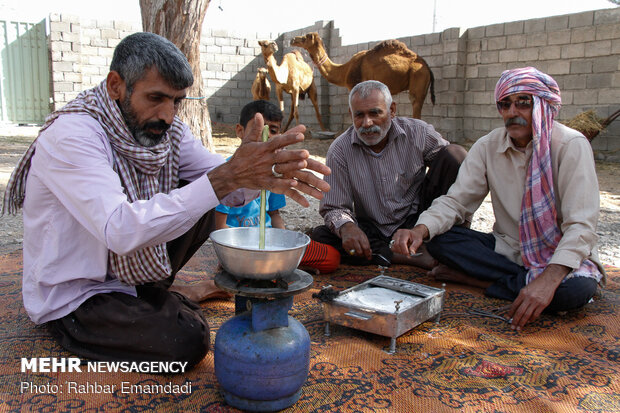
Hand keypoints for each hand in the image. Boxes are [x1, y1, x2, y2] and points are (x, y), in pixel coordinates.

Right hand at [208, 114, 330, 206]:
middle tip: (307, 152)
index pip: (278, 141)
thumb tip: (258, 114)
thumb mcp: (248, 141)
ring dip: (292, 167)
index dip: (290, 138)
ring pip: (280, 169)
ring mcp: (264, 171)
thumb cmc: (242, 156)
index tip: (302, 134)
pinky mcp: (263, 182)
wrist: (231, 174)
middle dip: (294, 154)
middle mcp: (264, 159)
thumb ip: (256, 129)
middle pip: (281, 156)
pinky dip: (284, 183)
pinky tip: (294, 183)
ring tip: (304, 164)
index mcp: (262, 148)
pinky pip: (275, 183)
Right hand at [340, 222, 371, 260]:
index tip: (369, 256)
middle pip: (360, 252)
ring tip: (358, 250)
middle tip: (364, 254)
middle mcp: (354, 239)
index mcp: (360, 237)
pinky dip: (353, 253)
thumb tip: (369, 255)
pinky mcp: (344, 245)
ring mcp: (348, 242)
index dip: (368, 253)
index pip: (366, 248)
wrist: (347, 228)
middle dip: (363, 255)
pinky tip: (354, 249)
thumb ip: (367, 245)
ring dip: (358, 254)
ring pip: (355, 254)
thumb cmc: (357, 233)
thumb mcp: (364, 236)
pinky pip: (350, 253)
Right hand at [390, 225, 428, 255]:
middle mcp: (398, 233)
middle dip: (402, 251)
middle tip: (407, 254)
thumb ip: (415, 246)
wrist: (414, 233)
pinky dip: (396, 250)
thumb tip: (412, 253)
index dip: (404, 250)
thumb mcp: (418, 240)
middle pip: (396, 245)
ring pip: (393, 247)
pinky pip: (392, 247)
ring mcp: (394, 236)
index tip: (408, 254)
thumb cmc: (416, 236)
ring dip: (399, 251)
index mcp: (405, 232)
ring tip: (405, 251)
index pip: (402, 242)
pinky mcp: (393, 239)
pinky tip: (401, 249)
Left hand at [507, 264, 569, 329]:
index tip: (507, 318)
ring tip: (519, 327)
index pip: (514, 305)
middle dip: (515, 320)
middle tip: (512, 327)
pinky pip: (536, 314)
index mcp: (522, 293)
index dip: (510, 313)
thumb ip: (521, 298)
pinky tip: (529, 322)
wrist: (548, 281)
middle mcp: (528, 298)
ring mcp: (536, 302)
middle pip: (520, 312)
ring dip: (522, 322)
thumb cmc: (536, 285)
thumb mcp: (525, 289)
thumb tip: (515, 308)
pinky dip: (531, 319)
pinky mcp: (543, 305)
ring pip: (527, 315)